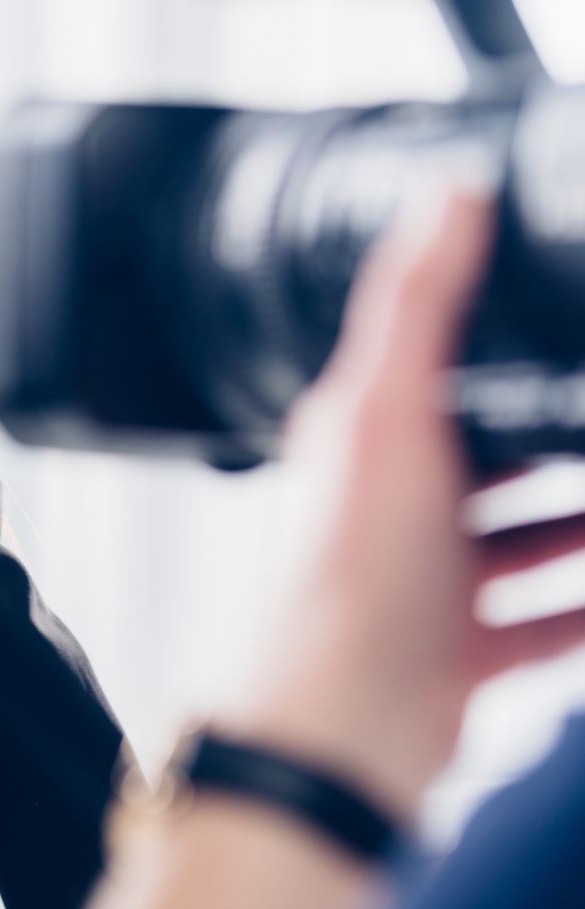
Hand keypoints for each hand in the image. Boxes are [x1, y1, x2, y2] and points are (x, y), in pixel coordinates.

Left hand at [231, 189, 584, 817]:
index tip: (562, 319)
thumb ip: (418, 301)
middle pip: (490, 455)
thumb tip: (449, 191)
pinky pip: (547, 620)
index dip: (495, 344)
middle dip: (560, 437)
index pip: (432, 369)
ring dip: (584, 520)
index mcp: (360, 441)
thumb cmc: (351, 569)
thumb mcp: (387, 409)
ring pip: (525, 537)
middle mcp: (389, 508)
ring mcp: (426, 583)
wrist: (347, 716)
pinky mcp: (460, 652)